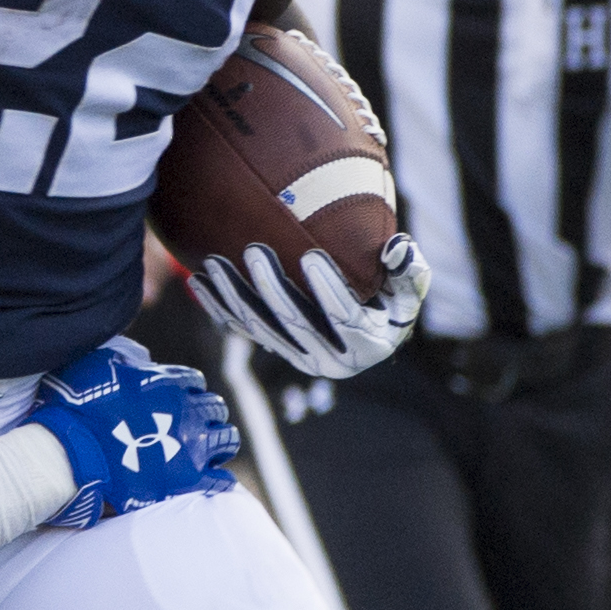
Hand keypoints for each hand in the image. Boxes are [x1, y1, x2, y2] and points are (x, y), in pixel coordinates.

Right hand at [27, 339, 239, 525]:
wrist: (71, 454)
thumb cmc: (76, 410)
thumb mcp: (96, 366)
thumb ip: (124, 358)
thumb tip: (137, 358)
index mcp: (168, 383)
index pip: (194, 382)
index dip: (187, 391)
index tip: (180, 399)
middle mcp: (188, 412)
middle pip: (215, 408)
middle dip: (207, 414)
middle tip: (197, 424)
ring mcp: (192, 447)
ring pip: (226, 440)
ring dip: (220, 441)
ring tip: (211, 450)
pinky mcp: (188, 481)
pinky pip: (220, 479)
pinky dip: (220, 478)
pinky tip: (214, 479)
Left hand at [189, 235, 427, 379]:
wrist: (369, 327)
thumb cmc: (394, 302)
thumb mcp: (411, 292)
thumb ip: (410, 271)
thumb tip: (398, 248)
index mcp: (365, 347)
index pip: (343, 317)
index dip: (328, 289)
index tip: (311, 255)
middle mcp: (329, 361)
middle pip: (294, 323)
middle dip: (271, 287)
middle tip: (254, 249)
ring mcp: (297, 358)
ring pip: (261, 328)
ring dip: (234, 296)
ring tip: (214, 263)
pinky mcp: (276, 350)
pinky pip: (244, 330)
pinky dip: (220, 307)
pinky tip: (199, 282)